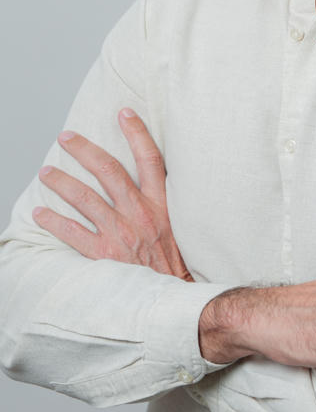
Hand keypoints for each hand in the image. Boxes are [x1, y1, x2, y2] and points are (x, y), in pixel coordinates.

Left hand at [33, 108, 192, 281]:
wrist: (176, 299)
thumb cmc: (174, 264)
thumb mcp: (179, 226)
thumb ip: (163, 203)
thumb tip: (150, 181)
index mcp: (161, 204)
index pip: (150, 159)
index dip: (137, 132)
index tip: (124, 112)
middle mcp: (141, 213)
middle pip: (109, 170)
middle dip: (85, 150)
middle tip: (66, 137)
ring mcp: (122, 233)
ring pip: (85, 198)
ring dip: (62, 182)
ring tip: (45, 172)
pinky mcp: (106, 256)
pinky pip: (73, 233)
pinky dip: (54, 222)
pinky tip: (40, 214)